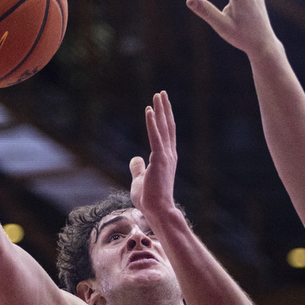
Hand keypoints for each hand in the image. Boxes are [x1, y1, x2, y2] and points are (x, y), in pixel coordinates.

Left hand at [129, 91, 177, 218]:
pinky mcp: (159, 159)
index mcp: (166, 158)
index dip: (163, 118)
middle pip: (168, 126)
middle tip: (162, 93)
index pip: (166, 133)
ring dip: (160, 110)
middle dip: (164, 108)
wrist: (158, 211)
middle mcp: (169, 154)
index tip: (160, 104)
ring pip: (164, 127)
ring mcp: (166, 156)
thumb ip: (138, 167)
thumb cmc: (149, 199)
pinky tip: (149, 110)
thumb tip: (135, 158)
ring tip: (158, 95)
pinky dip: (152, 122)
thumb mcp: (139, 180)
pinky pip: (155, 137)